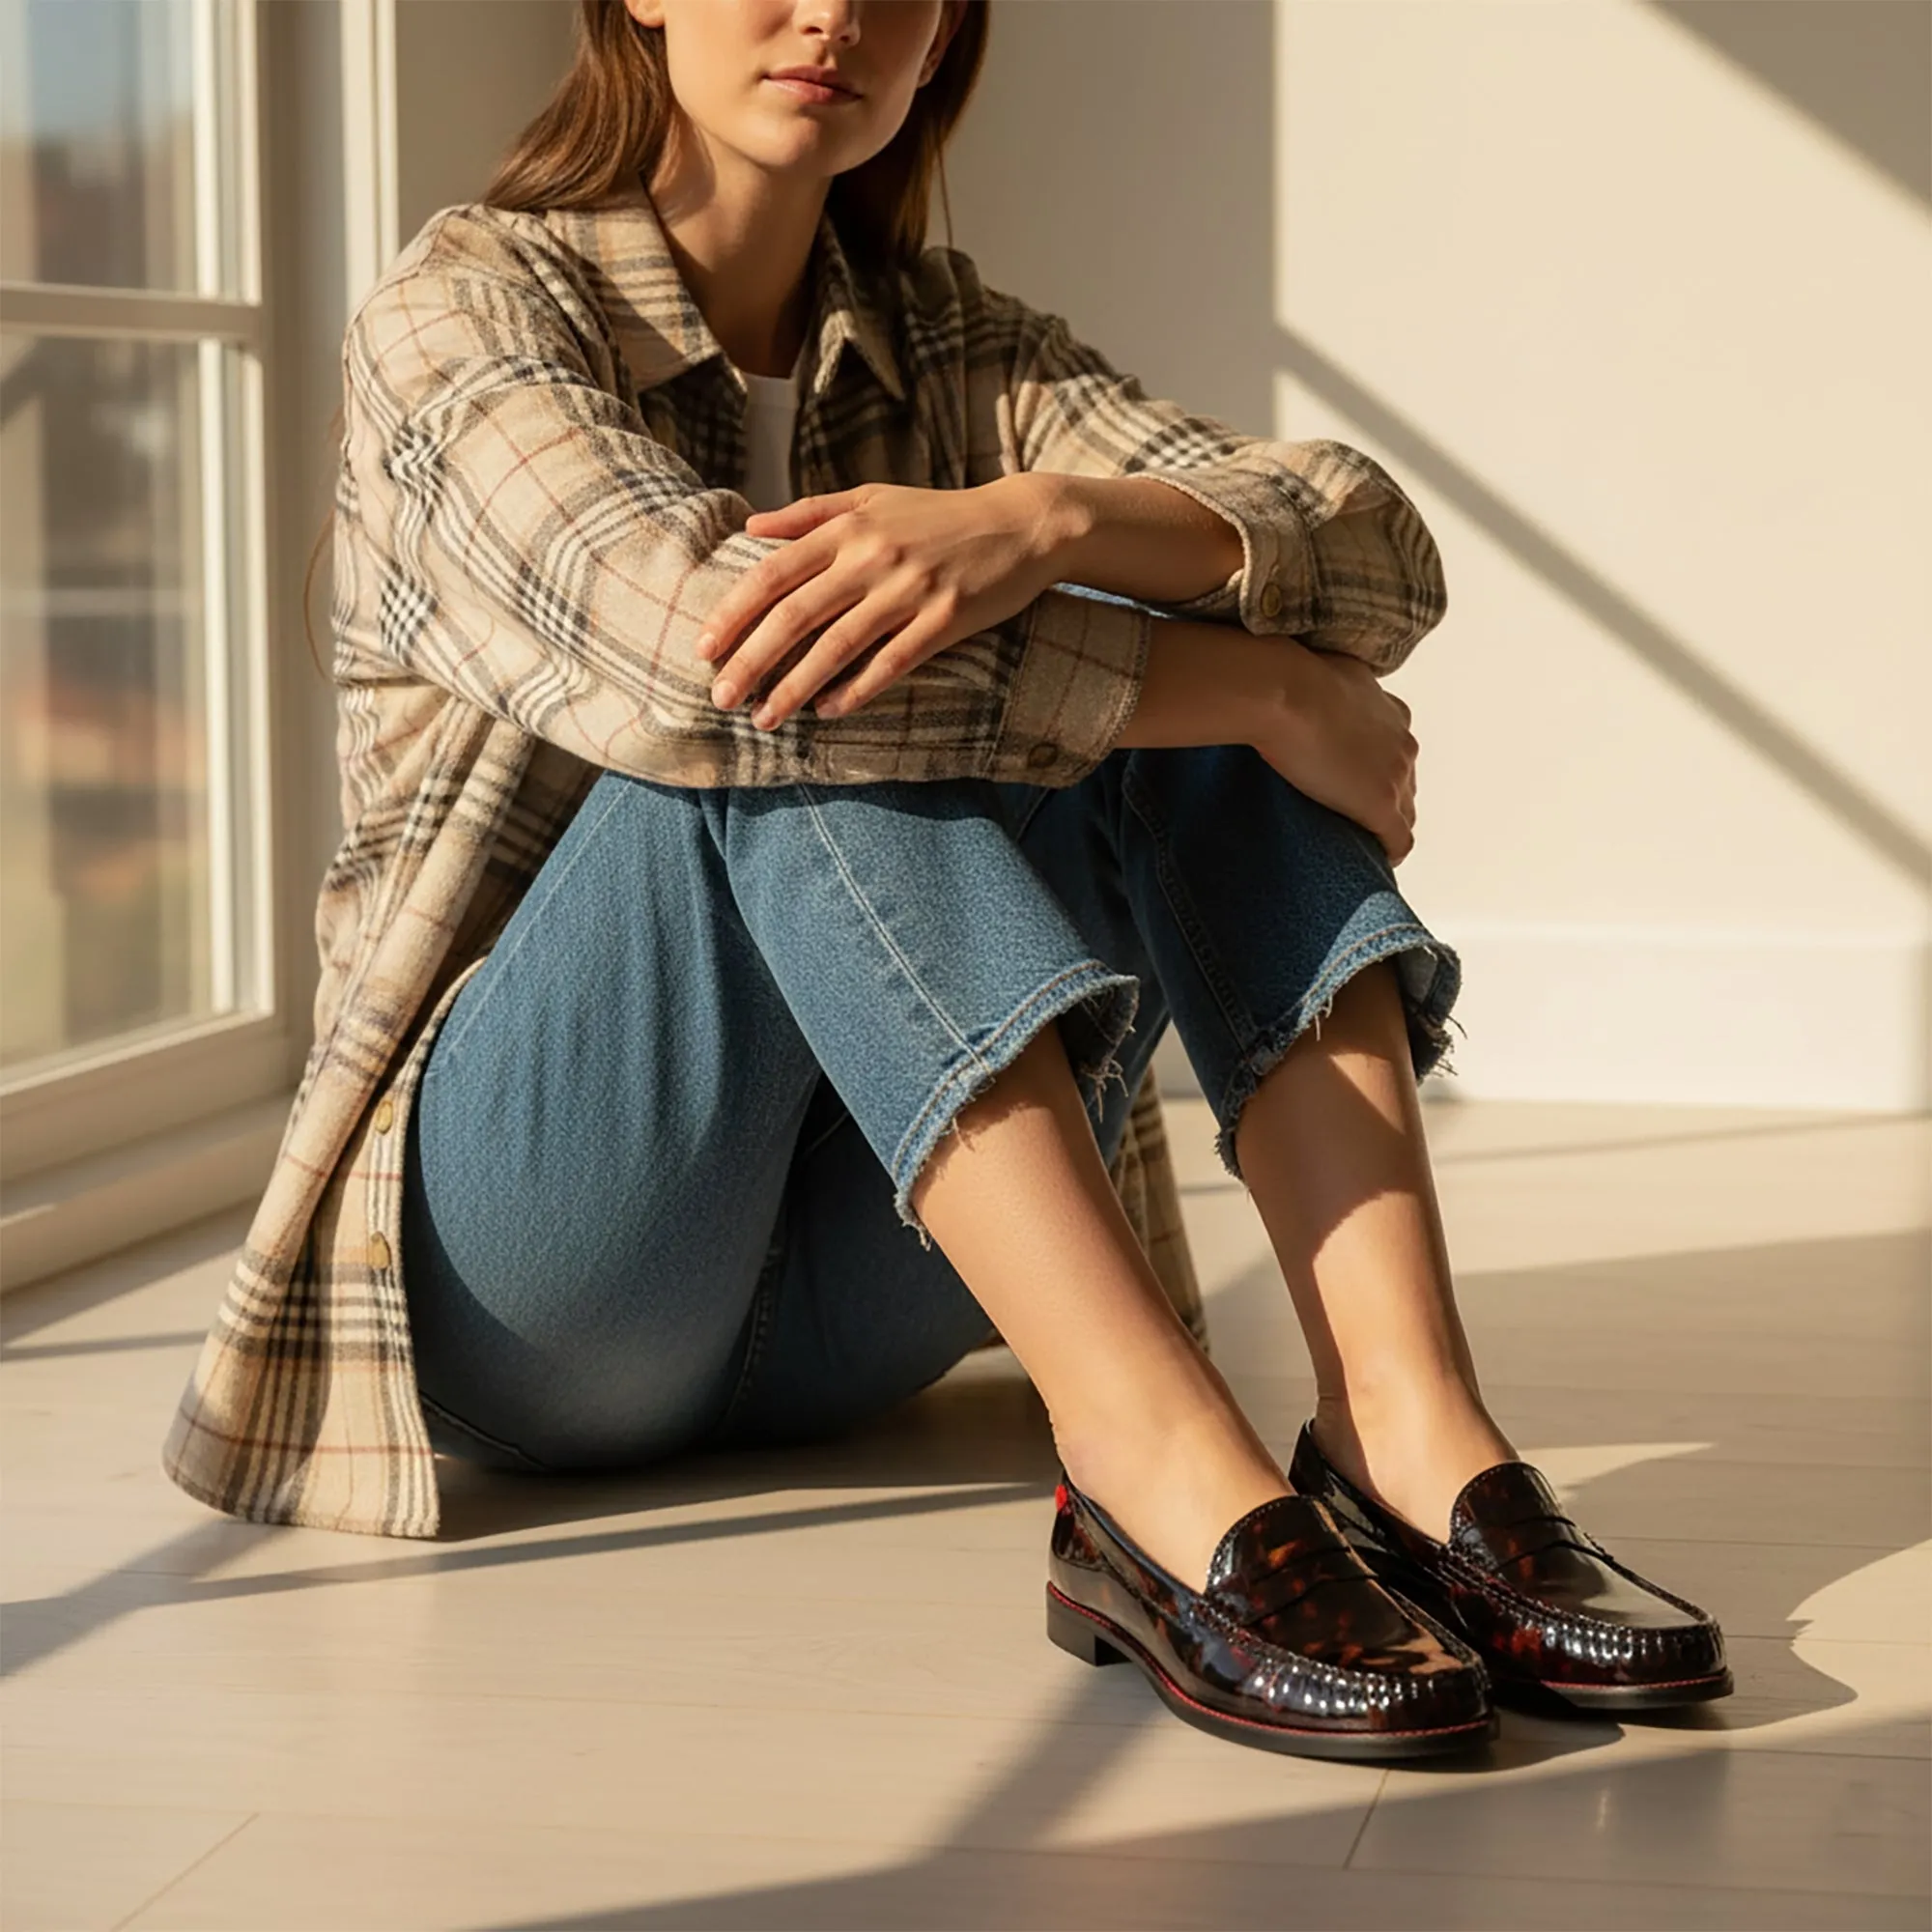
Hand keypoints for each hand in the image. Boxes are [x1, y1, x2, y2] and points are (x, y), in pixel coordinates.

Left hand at [695, 479, 1063, 728]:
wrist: (1021, 524)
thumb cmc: (939, 514)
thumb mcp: (873, 498)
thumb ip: (810, 513)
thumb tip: (751, 528)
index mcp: (848, 528)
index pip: (774, 573)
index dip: (734, 612)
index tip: (704, 648)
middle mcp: (872, 557)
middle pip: (795, 614)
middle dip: (751, 660)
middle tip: (720, 698)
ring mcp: (910, 589)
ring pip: (837, 646)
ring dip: (795, 687)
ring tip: (765, 718)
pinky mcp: (945, 619)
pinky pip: (892, 662)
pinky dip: (857, 689)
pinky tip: (829, 712)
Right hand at [1258, 646, 1418, 862]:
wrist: (1283, 692)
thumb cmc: (1289, 679)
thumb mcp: (1320, 674)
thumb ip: (1329, 690)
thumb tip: (1305, 692)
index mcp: (1389, 712)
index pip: (1395, 749)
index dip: (1376, 768)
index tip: (1353, 779)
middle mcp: (1402, 741)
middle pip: (1404, 781)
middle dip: (1382, 796)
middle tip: (1348, 812)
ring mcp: (1395, 775)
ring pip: (1405, 812)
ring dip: (1385, 825)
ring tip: (1357, 839)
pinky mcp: (1381, 804)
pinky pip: (1399, 840)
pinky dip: (1389, 852)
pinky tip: (1373, 860)